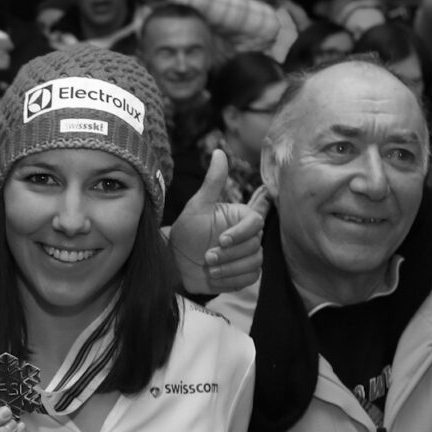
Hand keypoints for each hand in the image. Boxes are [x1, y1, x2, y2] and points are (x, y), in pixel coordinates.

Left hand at [169, 149, 263, 293]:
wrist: (177, 262)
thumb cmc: (186, 232)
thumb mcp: (197, 206)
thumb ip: (213, 182)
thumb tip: (219, 151)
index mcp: (242, 216)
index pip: (255, 222)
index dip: (240, 233)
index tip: (220, 240)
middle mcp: (250, 235)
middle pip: (254, 245)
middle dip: (228, 254)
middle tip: (207, 257)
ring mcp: (250, 255)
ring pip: (253, 263)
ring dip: (228, 268)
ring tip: (208, 267)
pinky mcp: (246, 273)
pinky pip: (249, 278)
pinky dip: (231, 279)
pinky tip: (214, 276)